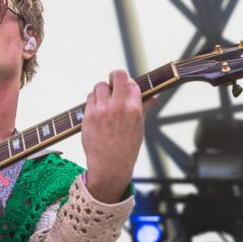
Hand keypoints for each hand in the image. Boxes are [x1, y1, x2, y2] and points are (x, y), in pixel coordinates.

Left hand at [81, 69, 151, 202]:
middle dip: (115, 77)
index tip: (125, 87)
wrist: (109, 165)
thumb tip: (153, 97)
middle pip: (117, 76)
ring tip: (104, 100)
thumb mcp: (139, 128)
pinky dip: (93, 100)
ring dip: (102, 90)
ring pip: (100, 85)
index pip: (132, 83)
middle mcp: (118, 107)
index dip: (128, 84)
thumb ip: (143, 109)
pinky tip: (97, 109)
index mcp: (134, 109)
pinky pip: (90, 98)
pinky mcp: (89, 115)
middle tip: (113, 83)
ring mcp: (102, 110)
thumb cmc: (126, 148)